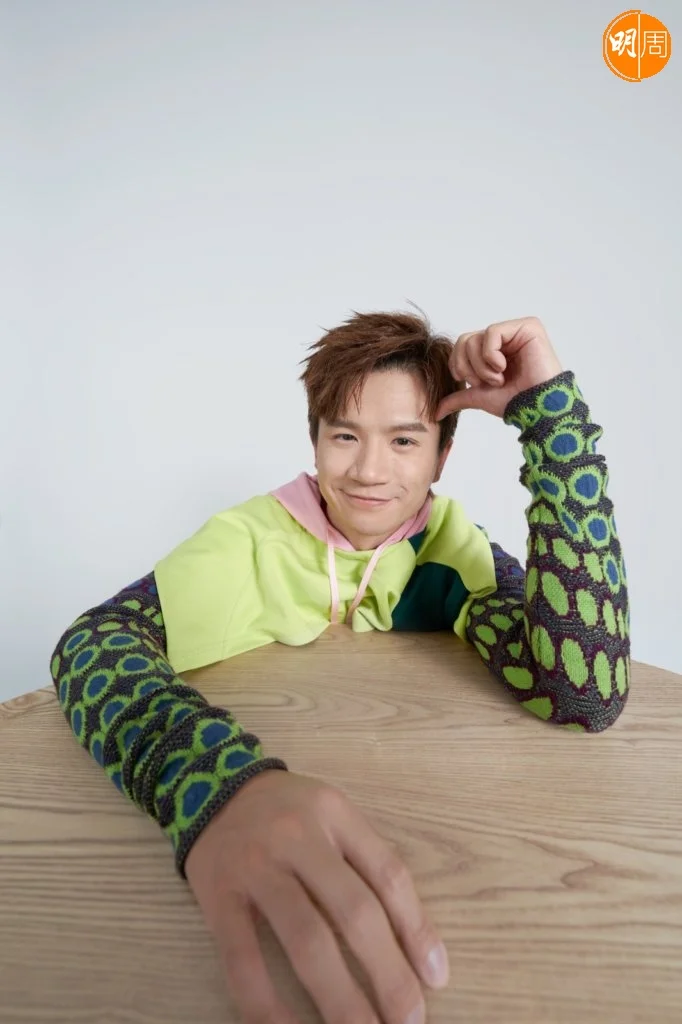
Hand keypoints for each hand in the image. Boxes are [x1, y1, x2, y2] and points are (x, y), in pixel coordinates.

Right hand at [185, 769, 448, 1023]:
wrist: (207, 786)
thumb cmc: (285, 811)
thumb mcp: (330, 813)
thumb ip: (365, 860)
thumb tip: (412, 941)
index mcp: (335, 814)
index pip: (388, 874)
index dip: (416, 929)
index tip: (436, 978)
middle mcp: (298, 837)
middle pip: (354, 910)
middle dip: (387, 974)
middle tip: (409, 1022)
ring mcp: (255, 867)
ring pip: (305, 939)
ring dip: (340, 997)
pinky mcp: (217, 897)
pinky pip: (243, 960)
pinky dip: (267, 1005)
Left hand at [436, 316, 562, 419]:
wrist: (537, 408)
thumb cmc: (515, 402)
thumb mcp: (480, 397)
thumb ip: (459, 398)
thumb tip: (435, 412)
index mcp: (493, 350)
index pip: (461, 345)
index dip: (459, 365)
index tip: (475, 383)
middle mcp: (505, 337)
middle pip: (465, 340)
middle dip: (469, 367)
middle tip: (487, 382)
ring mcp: (516, 330)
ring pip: (476, 338)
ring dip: (482, 366)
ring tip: (498, 378)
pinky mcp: (528, 326)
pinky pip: (492, 332)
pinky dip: (491, 355)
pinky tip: (503, 368)